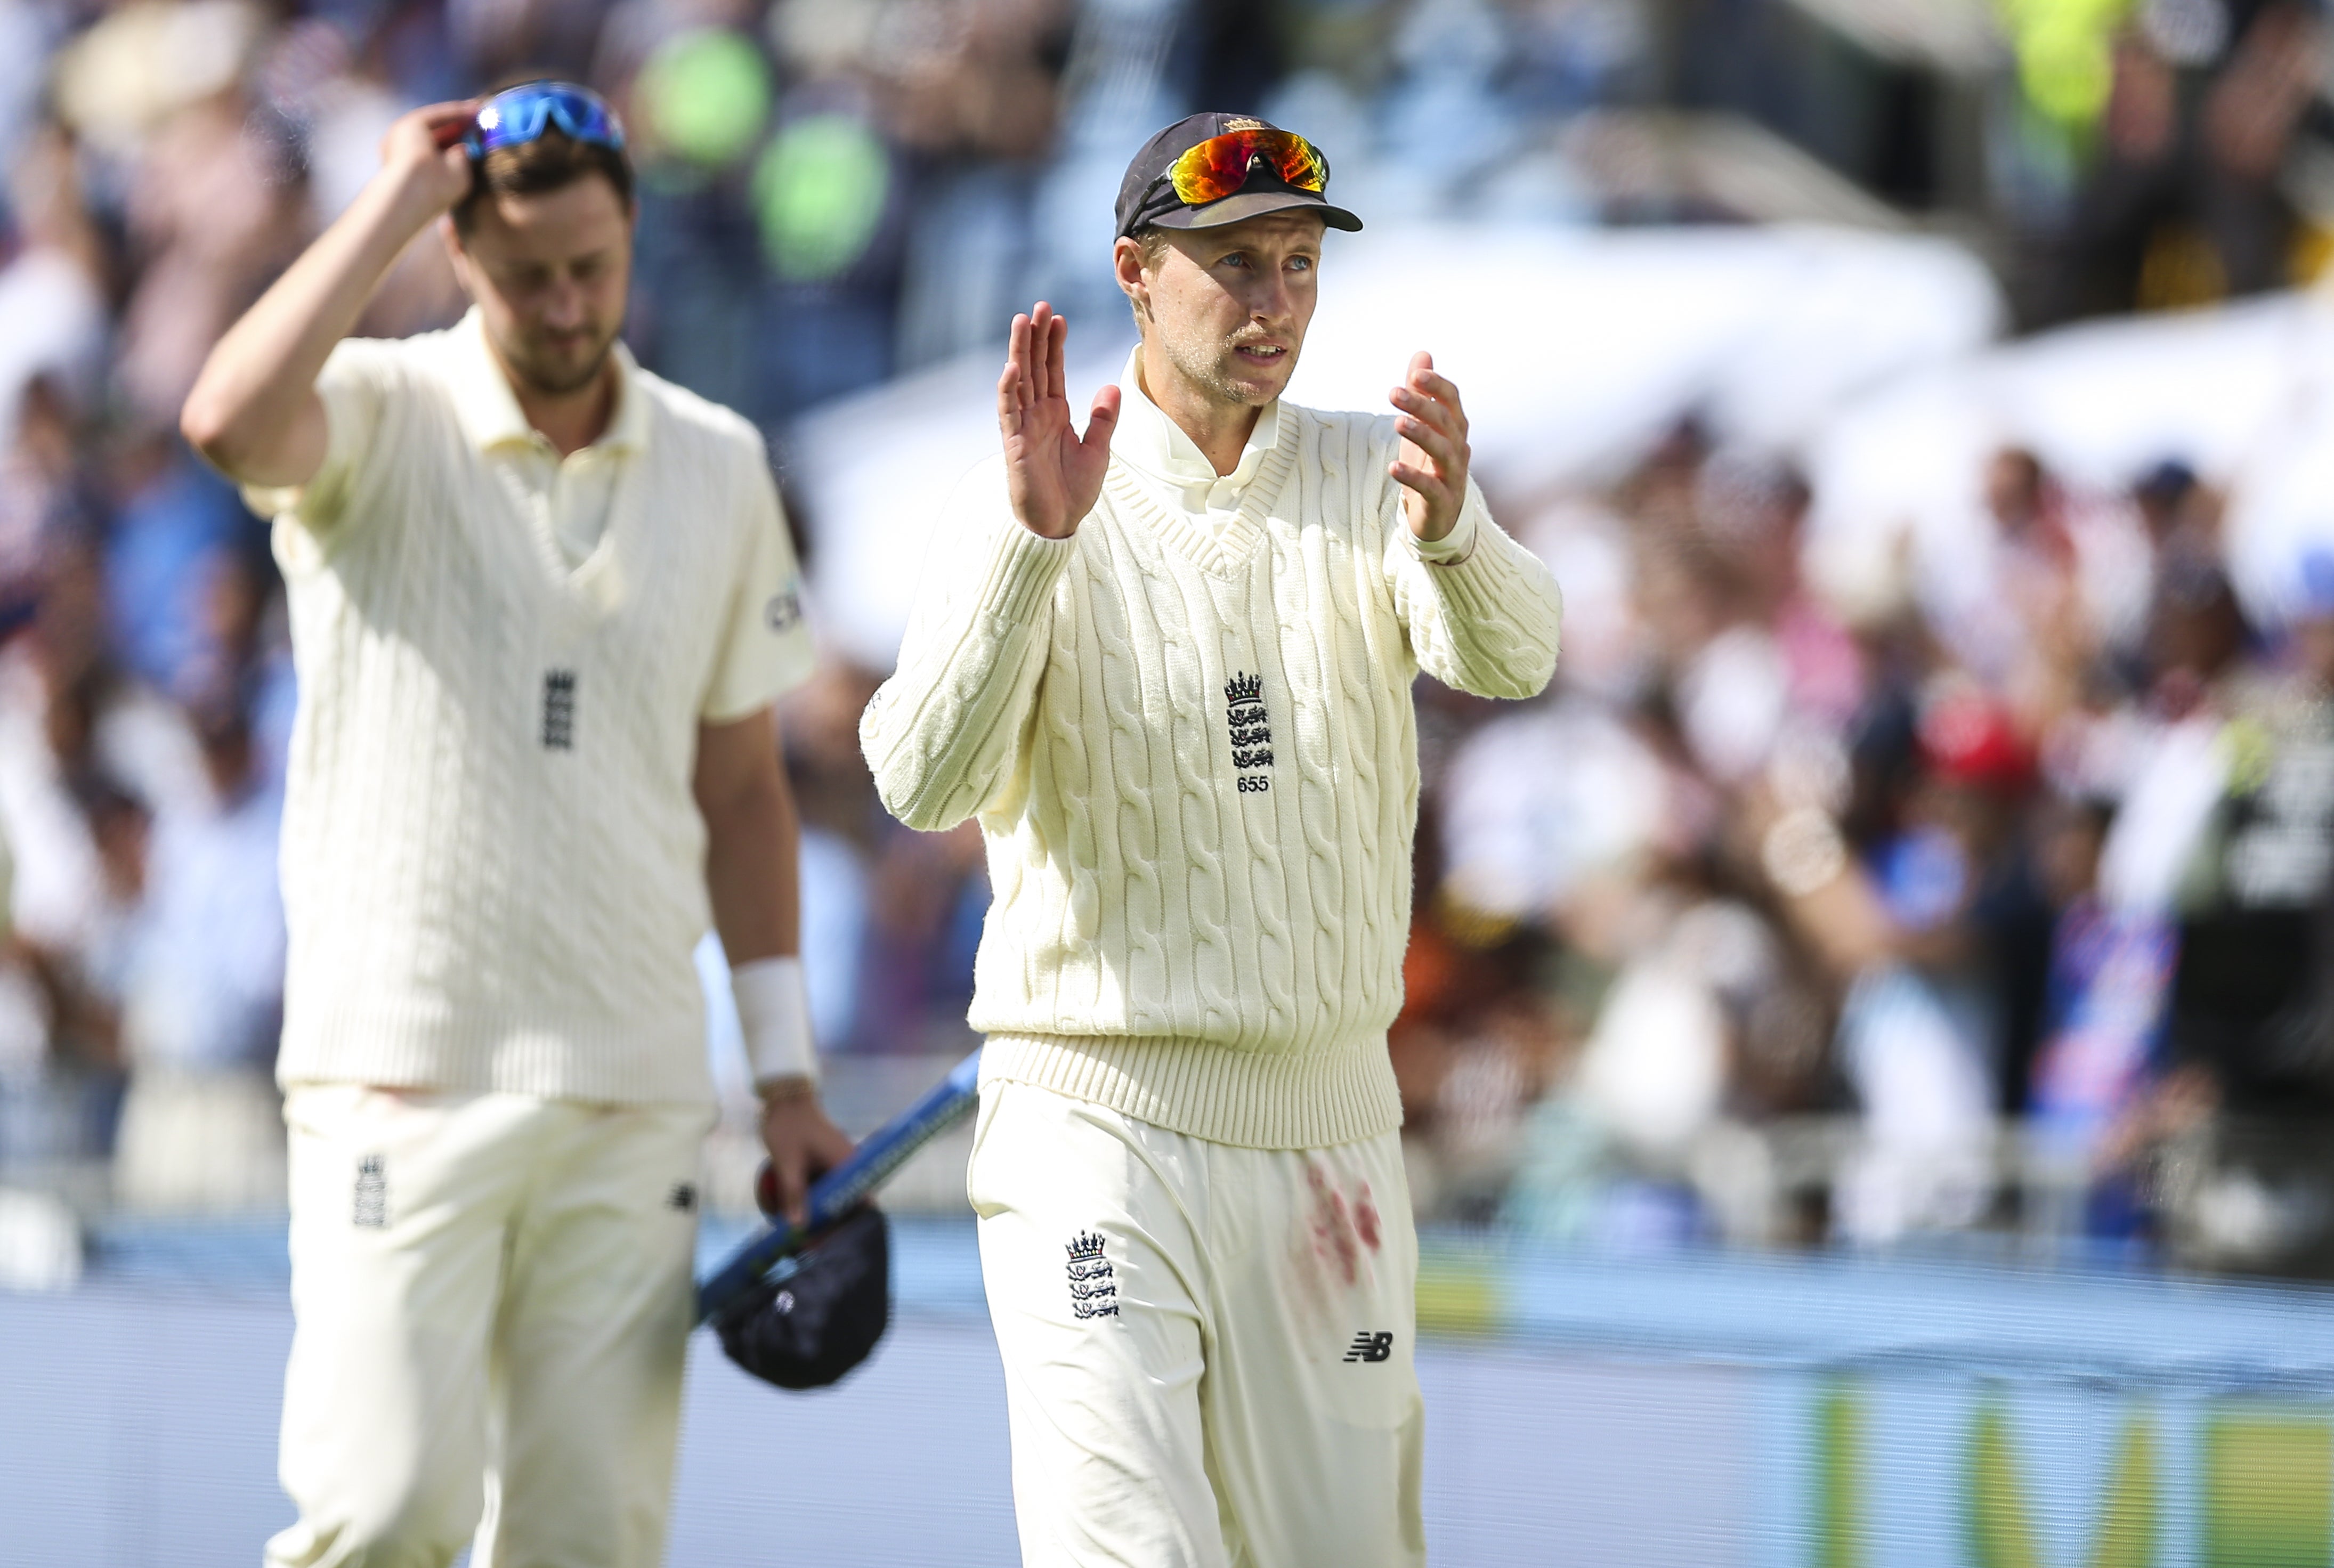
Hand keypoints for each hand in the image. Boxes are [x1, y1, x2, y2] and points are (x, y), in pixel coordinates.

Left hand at [375, 100, 478, 225]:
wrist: (404, 208)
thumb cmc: (434, 182)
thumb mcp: (459, 165)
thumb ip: (464, 153)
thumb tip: (462, 151)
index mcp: (414, 124)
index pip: (444, 114)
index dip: (466, 113)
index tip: (481, 111)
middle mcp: (400, 134)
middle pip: (432, 128)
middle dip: (454, 129)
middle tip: (475, 128)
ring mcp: (394, 153)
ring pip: (426, 144)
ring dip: (445, 145)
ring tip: (466, 147)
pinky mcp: (395, 171)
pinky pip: (421, 158)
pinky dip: (436, 157)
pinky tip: (450, 164)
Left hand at [756, 1078, 855, 1227]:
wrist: (785, 1097)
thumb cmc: (789, 1128)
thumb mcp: (788, 1165)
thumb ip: (794, 1196)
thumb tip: (797, 1228)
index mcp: (847, 1165)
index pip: (864, 1201)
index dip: (853, 1223)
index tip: (836, 1241)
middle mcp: (850, 1164)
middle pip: (850, 1200)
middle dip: (835, 1221)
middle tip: (815, 1242)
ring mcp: (840, 1160)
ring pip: (839, 1193)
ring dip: (826, 1210)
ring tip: (808, 1233)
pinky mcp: (829, 1158)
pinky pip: (830, 1184)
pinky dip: (820, 1197)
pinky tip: (804, 1210)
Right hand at [998, 301, 1120, 538]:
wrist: (1058, 524)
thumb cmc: (1074, 491)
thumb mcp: (1098, 451)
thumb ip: (1103, 419)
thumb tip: (1113, 386)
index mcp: (1056, 414)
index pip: (1054, 371)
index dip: (1055, 345)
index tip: (1058, 318)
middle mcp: (1037, 415)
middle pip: (1034, 367)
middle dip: (1035, 337)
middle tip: (1039, 305)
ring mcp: (1024, 427)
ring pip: (1019, 381)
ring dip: (1019, 351)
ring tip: (1021, 321)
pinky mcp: (1014, 445)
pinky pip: (1009, 412)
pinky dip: (1009, 390)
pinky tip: (1012, 367)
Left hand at [1388, 352, 1470, 542]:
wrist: (1440, 517)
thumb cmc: (1430, 465)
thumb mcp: (1424, 426)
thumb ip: (1422, 392)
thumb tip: (1423, 354)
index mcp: (1455, 429)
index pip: (1452, 401)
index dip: (1437, 386)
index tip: (1415, 375)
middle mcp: (1459, 449)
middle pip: (1446, 422)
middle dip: (1422, 406)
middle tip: (1393, 393)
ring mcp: (1453, 476)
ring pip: (1442, 451)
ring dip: (1421, 435)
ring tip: (1397, 422)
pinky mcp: (1442, 501)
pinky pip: (1430, 487)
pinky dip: (1413, 477)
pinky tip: (1393, 468)